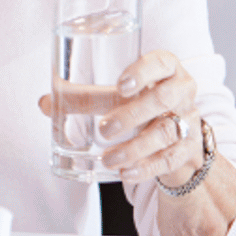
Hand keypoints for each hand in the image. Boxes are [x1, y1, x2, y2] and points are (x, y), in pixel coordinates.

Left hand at [37, 49, 203, 186]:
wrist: (177, 137)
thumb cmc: (140, 104)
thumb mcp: (118, 95)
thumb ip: (83, 97)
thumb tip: (45, 103)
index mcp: (166, 70)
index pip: (162, 62)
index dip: (143, 71)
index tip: (120, 86)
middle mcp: (182, 92)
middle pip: (163, 99)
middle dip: (132, 115)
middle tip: (104, 129)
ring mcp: (189, 121)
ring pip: (167, 132)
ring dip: (135, 147)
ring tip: (108, 158)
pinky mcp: (190, 149)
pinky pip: (171, 159)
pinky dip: (146, 168)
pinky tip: (125, 173)